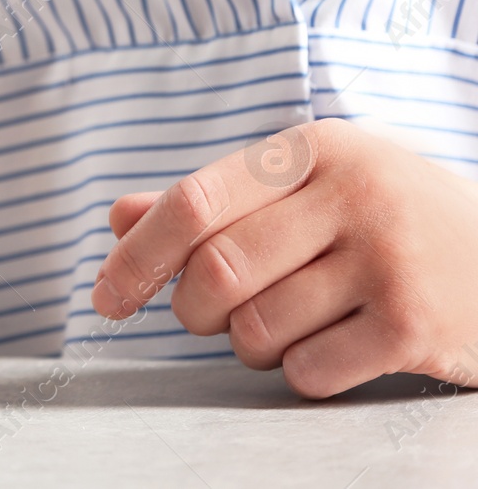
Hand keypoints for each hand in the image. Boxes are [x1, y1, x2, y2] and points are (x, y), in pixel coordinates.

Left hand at [95, 118, 477, 396]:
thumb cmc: (386, 221)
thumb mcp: (308, 188)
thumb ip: (215, 201)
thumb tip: (119, 217)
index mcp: (313, 150)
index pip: (195, 201)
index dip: (138, 255)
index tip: (106, 296)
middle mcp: (354, 195)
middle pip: (216, 271)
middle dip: (192, 310)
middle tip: (208, 316)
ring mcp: (391, 260)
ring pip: (257, 327)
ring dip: (251, 344)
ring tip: (289, 322)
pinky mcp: (417, 326)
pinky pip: (308, 370)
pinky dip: (301, 372)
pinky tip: (336, 345)